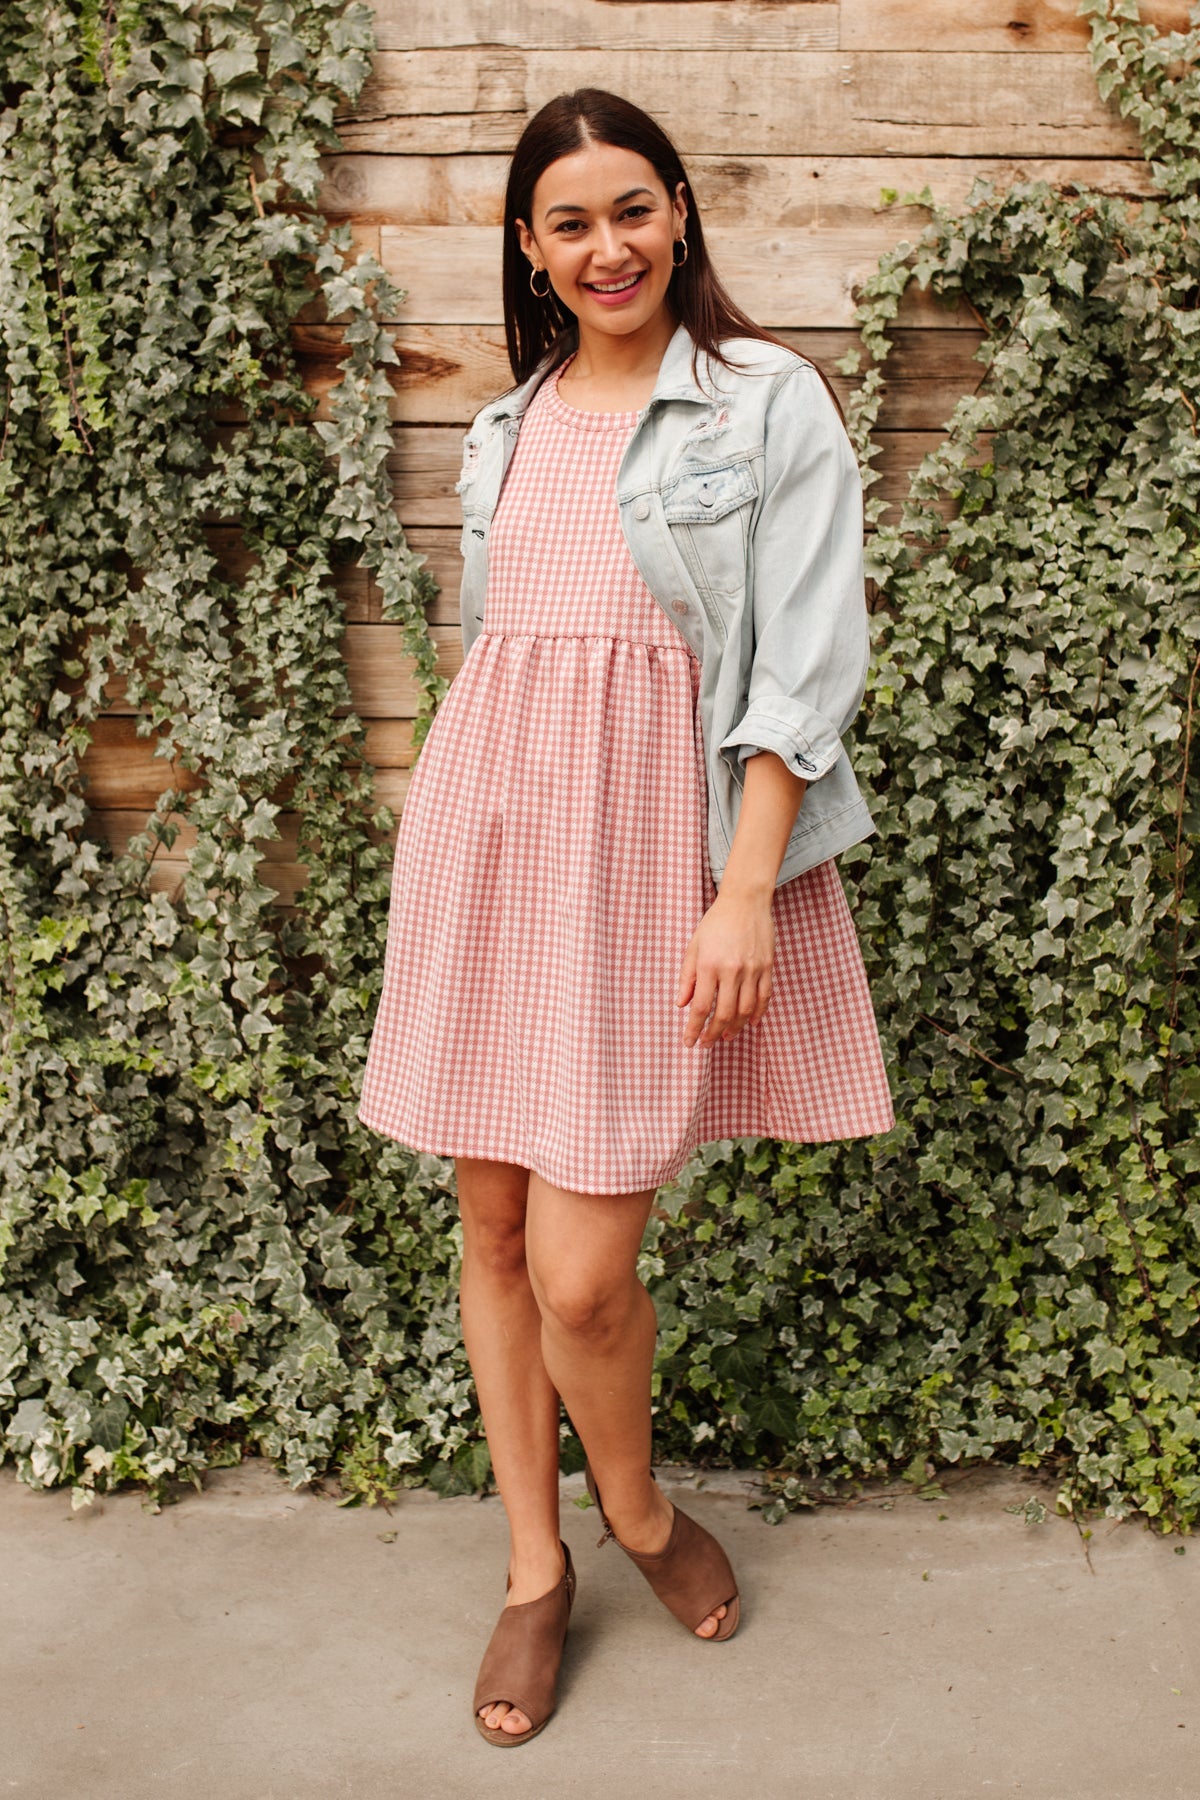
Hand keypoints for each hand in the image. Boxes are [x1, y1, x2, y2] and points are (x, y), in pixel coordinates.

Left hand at [676, 889, 774, 1047]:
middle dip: (714, 1033)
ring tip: (726, 1036)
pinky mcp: (767, 966)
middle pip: (724, 1013)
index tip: (689, 1042)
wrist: (745, 901)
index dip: (694, 1028)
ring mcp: (753, 969)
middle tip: (707, 1044)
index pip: (701, 1006)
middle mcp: (732, 970)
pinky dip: (758, 1013)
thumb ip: (687, 977)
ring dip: (736, 1027)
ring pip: (746, 1010)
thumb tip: (681, 1005)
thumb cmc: (715, 923)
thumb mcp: (694, 947)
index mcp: (709, 965)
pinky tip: (751, 1023)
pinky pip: (764, 997)